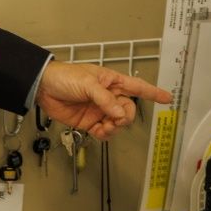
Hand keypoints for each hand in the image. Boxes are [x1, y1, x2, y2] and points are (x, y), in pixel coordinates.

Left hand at [37, 61, 171, 140]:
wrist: (43, 88)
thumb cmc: (64, 76)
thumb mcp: (87, 83)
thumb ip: (105, 99)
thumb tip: (120, 113)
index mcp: (111, 81)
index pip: (137, 87)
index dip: (153, 92)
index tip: (168, 98)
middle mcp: (108, 97)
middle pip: (129, 111)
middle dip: (126, 117)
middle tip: (116, 119)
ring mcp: (99, 110)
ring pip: (118, 124)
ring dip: (114, 128)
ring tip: (103, 125)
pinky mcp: (89, 122)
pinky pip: (104, 132)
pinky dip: (105, 134)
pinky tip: (98, 131)